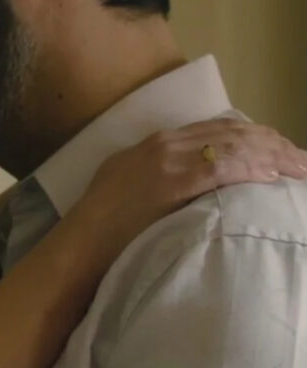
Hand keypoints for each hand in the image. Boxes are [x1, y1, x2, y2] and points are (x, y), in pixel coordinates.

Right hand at [77, 118, 306, 243]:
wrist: (82, 240)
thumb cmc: (102, 221)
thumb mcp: (129, 183)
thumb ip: (159, 173)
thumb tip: (191, 178)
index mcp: (155, 143)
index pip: (216, 128)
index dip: (254, 135)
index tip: (279, 149)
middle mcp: (164, 145)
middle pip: (231, 133)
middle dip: (272, 144)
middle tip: (300, 160)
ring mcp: (168, 162)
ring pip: (231, 147)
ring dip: (271, 157)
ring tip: (298, 169)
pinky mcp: (172, 184)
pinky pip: (219, 169)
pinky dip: (249, 170)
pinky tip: (271, 177)